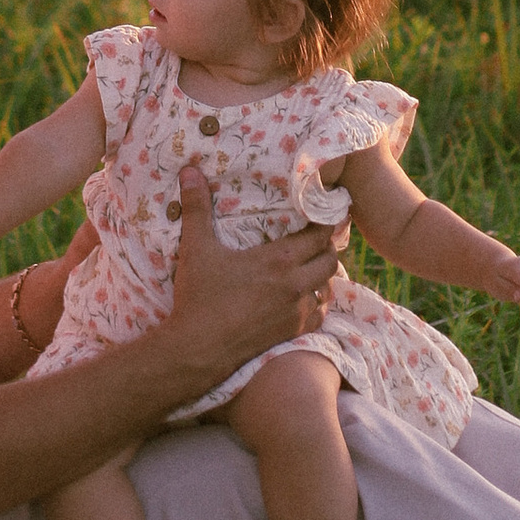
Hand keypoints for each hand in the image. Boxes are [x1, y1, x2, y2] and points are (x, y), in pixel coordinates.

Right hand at [165, 162, 339, 373]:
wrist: (199, 349)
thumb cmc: (199, 297)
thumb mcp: (196, 248)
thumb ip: (197, 207)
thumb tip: (189, 170)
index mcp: (279, 260)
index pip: (320, 235)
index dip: (327, 221)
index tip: (327, 211)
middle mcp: (295, 285)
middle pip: (330, 259)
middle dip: (327, 246)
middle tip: (318, 236)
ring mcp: (296, 312)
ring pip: (328, 288)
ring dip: (324, 275)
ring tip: (313, 265)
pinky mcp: (292, 333)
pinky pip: (319, 315)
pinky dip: (318, 303)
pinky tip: (307, 298)